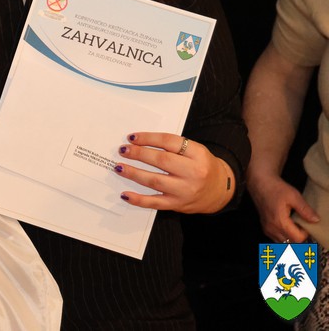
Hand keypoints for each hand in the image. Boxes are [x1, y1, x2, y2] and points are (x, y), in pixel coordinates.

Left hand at [115, 132, 234, 213]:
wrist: (222, 191)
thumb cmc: (202, 166)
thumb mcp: (195, 151)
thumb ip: (173, 146)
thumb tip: (140, 142)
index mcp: (198, 154)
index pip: (169, 142)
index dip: (148, 138)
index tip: (132, 137)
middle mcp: (193, 172)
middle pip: (161, 160)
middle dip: (138, 154)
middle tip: (123, 150)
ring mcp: (185, 190)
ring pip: (155, 181)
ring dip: (134, 173)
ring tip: (119, 167)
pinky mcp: (178, 205)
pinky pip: (155, 203)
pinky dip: (138, 199)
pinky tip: (125, 195)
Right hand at [248, 170, 318, 242]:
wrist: (260, 183)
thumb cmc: (276, 188)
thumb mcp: (294, 196)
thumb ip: (305, 210)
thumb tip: (316, 220)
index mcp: (279, 222)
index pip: (298, 239)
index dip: (305, 233)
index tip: (306, 223)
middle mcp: (272, 228)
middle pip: (291, 242)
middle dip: (299, 235)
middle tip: (301, 224)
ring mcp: (267, 229)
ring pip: (283, 242)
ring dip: (291, 237)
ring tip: (294, 225)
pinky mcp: (264, 227)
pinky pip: (276, 238)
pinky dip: (283, 236)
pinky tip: (286, 226)